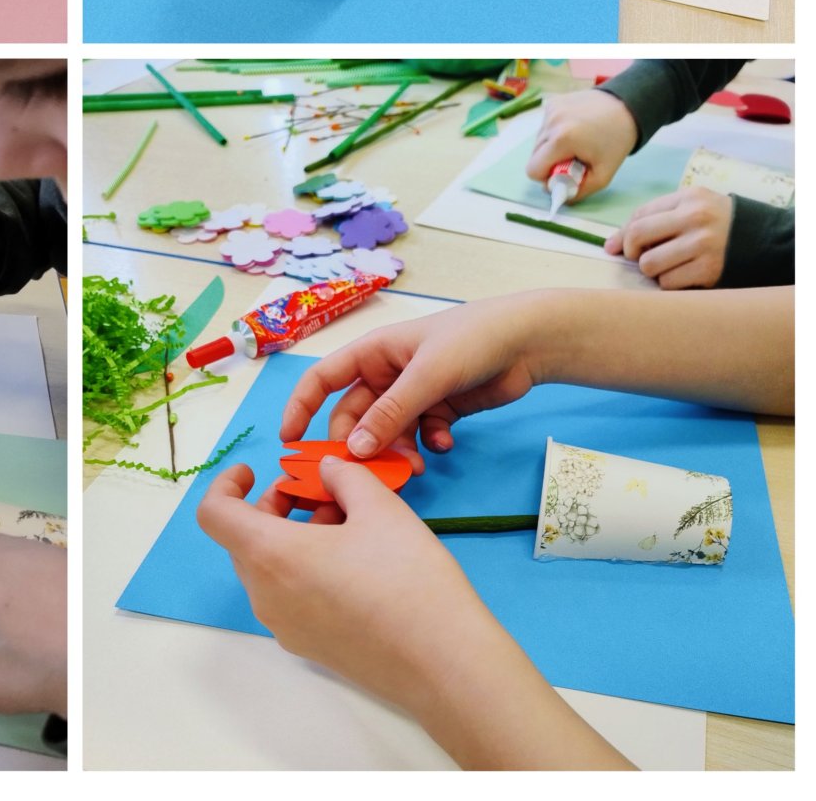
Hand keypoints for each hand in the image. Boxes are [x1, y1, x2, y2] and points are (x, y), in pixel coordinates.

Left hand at [197, 461, 632, 768]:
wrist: (447, 665)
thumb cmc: (406, 577)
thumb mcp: (377, 506)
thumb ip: (342, 476)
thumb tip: (327, 470)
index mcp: (268, 555)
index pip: (214, 514)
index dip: (226, 484)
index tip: (255, 471)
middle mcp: (265, 596)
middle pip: (246, 539)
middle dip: (278, 505)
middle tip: (323, 490)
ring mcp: (287, 628)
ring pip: (272, 567)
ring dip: (297, 534)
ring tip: (350, 521)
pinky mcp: (312, 648)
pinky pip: (292, 595)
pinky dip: (308, 567)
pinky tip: (358, 559)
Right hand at [279, 296, 544, 464]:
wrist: (526, 341)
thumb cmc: (469, 340)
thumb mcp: (426, 375)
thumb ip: (390, 413)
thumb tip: (353, 451)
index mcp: (371, 354)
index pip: (321, 381)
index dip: (300, 408)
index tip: (289, 443)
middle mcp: (385, 375)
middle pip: (354, 417)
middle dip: (361, 446)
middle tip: (370, 476)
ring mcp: (412, 394)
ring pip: (388, 433)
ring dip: (397, 452)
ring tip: (416, 468)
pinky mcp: (439, 409)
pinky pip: (419, 435)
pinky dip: (427, 444)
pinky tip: (444, 443)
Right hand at [525, 89, 638, 198]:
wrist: (627, 106)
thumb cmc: (616, 142)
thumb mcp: (603, 175)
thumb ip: (578, 191)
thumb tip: (559, 196)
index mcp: (562, 140)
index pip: (533, 170)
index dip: (547, 177)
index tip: (565, 173)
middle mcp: (551, 123)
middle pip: (534, 156)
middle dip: (551, 162)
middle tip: (574, 158)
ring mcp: (549, 111)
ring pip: (538, 142)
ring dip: (552, 147)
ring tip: (576, 142)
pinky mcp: (551, 103)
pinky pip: (544, 128)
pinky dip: (555, 133)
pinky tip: (574, 128)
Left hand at [606, 187, 731, 288]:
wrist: (767, 241)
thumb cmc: (720, 224)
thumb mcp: (693, 207)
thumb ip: (656, 218)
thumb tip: (610, 245)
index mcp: (688, 198)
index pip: (639, 215)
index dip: (622, 234)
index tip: (616, 248)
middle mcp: (695, 218)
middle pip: (638, 236)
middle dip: (631, 251)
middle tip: (638, 257)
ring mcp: (703, 245)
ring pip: (649, 264)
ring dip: (651, 270)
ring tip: (665, 266)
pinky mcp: (710, 270)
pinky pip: (668, 283)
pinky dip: (668, 283)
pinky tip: (682, 276)